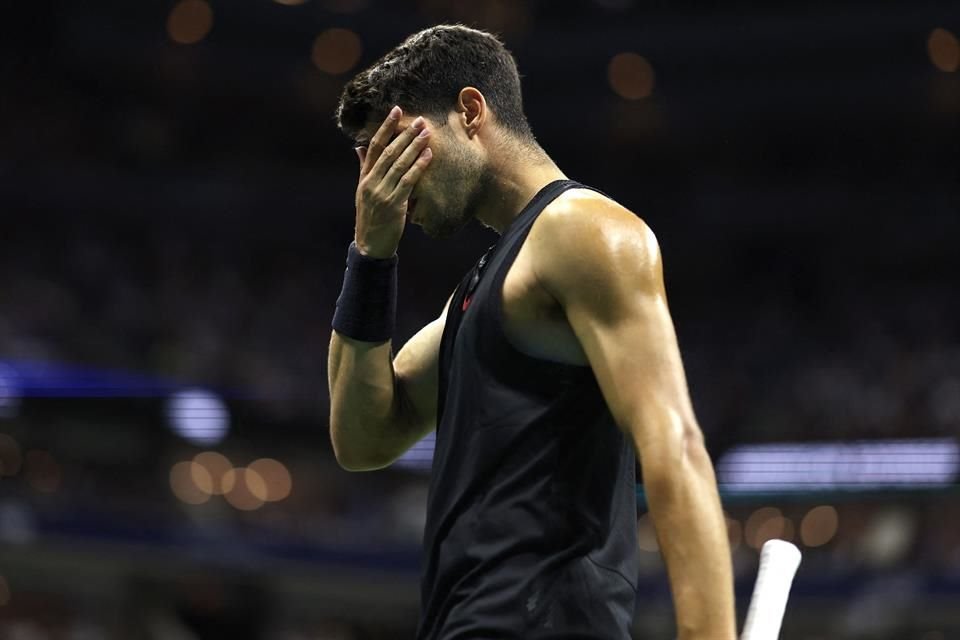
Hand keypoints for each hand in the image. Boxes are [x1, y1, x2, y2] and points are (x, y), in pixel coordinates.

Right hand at [353, 105, 432, 258]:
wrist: (370, 244)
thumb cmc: (370, 216)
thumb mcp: (362, 191)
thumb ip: (363, 168)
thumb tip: (359, 147)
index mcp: (364, 177)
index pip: (374, 146)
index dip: (385, 127)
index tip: (396, 111)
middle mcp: (371, 182)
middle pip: (388, 152)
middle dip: (404, 134)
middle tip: (419, 120)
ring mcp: (382, 193)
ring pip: (399, 164)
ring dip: (414, 147)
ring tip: (426, 133)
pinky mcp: (394, 204)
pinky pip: (408, 181)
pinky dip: (418, 167)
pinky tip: (428, 155)